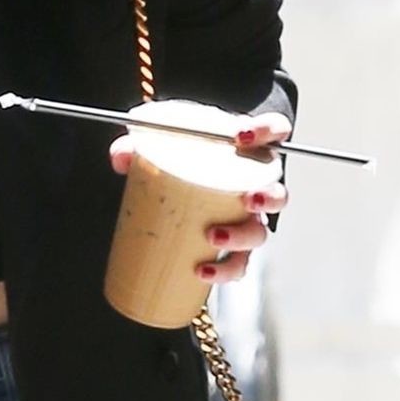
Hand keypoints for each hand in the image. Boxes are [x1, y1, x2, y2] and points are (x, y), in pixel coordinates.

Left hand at [108, 109, 290, 286]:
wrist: (178, 189)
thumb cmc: (180, 161)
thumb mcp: (158, 146)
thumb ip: (137, 145)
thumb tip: (122, 156)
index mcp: (244, 152)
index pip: (274, 130)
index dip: (269, 129)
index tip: (243, 136)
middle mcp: (254, 185)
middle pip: (277, 191)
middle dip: (268, 197)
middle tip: (247, 200)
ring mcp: (246, 219)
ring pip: (260, 231)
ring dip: (242, 237)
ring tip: (214, 237)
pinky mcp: (232, 248)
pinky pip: (237, 264)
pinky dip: (222, 270)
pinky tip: (201, 271)